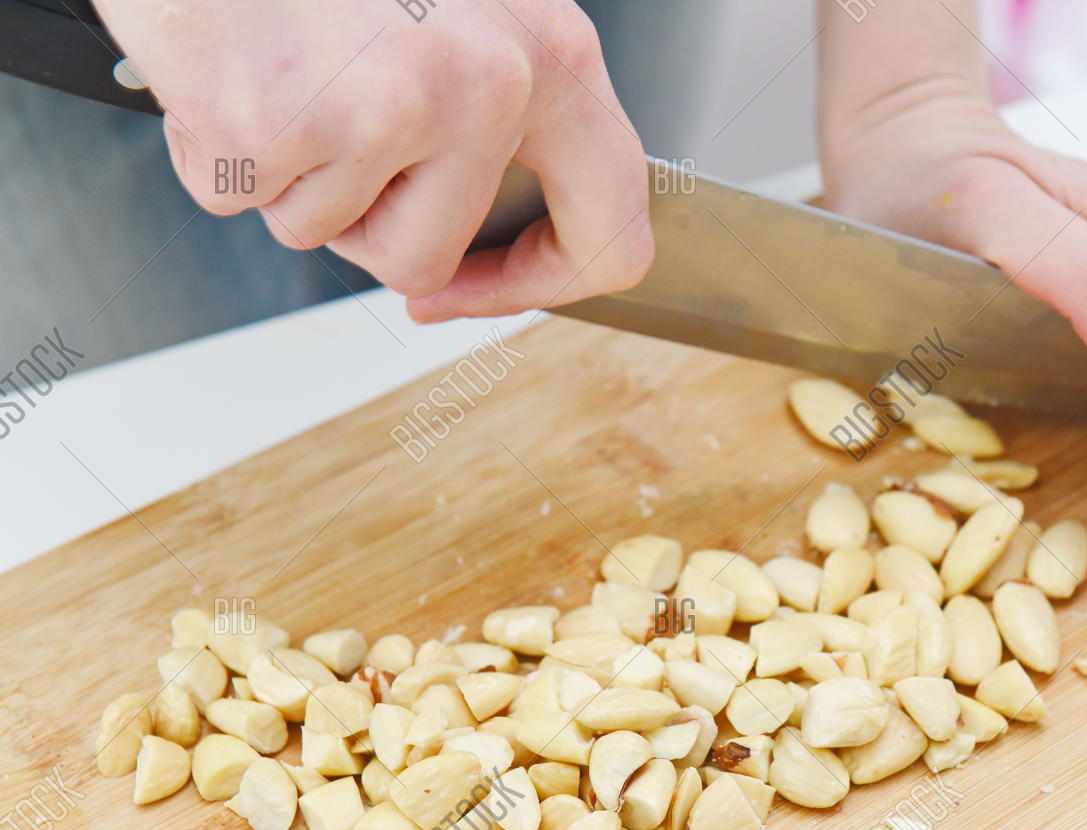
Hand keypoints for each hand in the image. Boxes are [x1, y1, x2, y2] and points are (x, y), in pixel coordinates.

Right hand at [96, 0, 651, 310]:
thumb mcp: (462, 5)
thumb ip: (506, 102)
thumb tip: (498, 219)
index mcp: (550, 51)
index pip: (610, 223)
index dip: (538, 280)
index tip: (481, 285)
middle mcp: (486, 83)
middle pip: (427, 254)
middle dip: (364, 227)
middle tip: (327, 156)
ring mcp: (382, 108)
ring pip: (328, 231)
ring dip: (287, 177)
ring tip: (279, 70)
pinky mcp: (278, 126)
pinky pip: (240, 198)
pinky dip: (217, 151)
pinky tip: (228, 67)